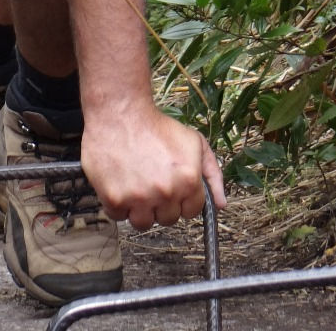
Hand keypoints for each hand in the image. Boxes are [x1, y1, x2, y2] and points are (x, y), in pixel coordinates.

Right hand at [80, 104, 225, 230]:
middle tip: (153, 181)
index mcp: (188, 180)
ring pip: (143, 222)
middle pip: (168, 219)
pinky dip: (119, 204)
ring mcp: (139, 199)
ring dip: (140, 208)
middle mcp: (165, 192)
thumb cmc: (156, 126)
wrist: (120, 113)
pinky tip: (121, 182)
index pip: (192, 211)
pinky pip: (119, 216)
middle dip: (162, 203)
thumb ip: (212, 173)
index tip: (173, 187)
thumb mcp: (194, 142)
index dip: (183, 198)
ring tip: (136, 184)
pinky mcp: (114, 200)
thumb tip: (221, 204)